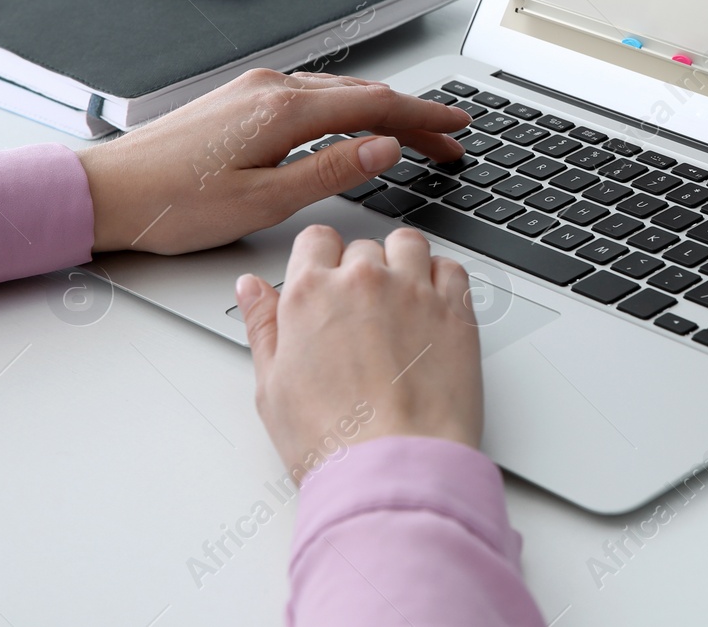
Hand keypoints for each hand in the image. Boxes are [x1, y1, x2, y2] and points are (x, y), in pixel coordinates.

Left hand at [76, 69, 469, 253]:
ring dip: (380, 112)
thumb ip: (329, 171)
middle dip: (412, 115)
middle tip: (448, 141)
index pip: (375, 104)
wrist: (104, 191)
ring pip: (337, 93)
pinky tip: (353, 127)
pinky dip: (347, 109)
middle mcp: (269, 88)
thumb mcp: (262, 201)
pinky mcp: (239, 101)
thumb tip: (382, 148)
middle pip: (362, 94)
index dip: (424, 115)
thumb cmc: (172, 204)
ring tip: (412, 137)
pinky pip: (311, 96)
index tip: (458, 125)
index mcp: (281, 110)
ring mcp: (252, 90)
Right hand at [236, 225, 482, 476]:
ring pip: (409, 244)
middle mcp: (363, 281)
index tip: (326, 282)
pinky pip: (452, 268)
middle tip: (361, 316)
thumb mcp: (272, 388)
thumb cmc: (332, 441)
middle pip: (362, 247)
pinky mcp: (456, 310)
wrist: (393, 469)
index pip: (316, 240)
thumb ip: (263, 326)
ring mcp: (413, 291)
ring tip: (399, 304)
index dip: (320, 261)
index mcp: (311, 294)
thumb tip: (251, 288)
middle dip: (360, 271)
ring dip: (402, 263)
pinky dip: (442, 279)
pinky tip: (432, 309)